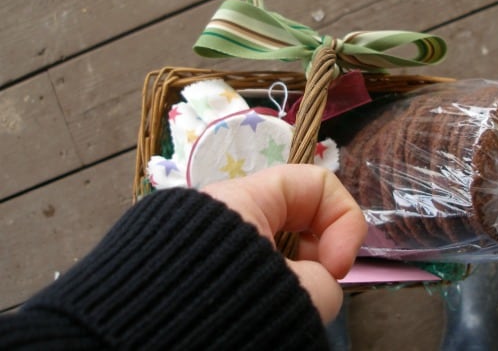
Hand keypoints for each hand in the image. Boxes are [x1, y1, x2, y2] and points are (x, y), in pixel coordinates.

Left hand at [201, 164, 366, 322]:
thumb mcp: (291, 297)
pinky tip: (260, 313)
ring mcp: (210, 242)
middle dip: (319, 254)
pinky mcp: (198, 269)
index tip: (336, 270)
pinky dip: (266, 290)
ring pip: (276, 248)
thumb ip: (324, 284)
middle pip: (298, 215)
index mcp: (243, 201)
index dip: (343, 221)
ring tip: (284, 310)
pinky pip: (249, 270)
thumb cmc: (214, 311)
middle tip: (316, 293)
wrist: (133, 348)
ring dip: (294, 279)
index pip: (316, 184)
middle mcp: (225, 213)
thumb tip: (317, 287)